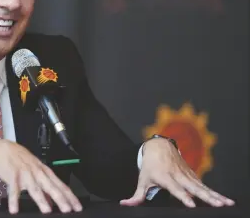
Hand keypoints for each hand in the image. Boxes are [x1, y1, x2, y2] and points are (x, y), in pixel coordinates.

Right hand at [0, 139, 82, 213]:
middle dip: (60, 198)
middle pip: (50, 186)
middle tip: (67, 209)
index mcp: (44, 171)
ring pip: (34, 187)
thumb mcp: (35, 171)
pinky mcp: (12, 175)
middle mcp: (37, 172)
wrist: (3, 149)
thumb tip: (52, 202)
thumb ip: (44, 187)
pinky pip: (13, 189)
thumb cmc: (20, 160)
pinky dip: (14, 199)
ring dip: (41, 199)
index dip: (69, 196)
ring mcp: (25, 173)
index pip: (60, 184)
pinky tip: (15, 209)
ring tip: (46, 210)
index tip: (77, 207)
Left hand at [120, 138, 234, 207]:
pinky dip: (215, 192)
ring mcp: (187, 174)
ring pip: (202, 186)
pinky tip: (224, 200)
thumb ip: (137, 195)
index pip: (175, 188)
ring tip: (227, 203)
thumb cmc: (150, 165)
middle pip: (194, 187)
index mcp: (165, 177)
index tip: (191, 203)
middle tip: (218, 204)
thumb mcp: (142, 179)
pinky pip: (204, 185)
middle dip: (206, 196)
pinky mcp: (192, 175)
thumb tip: (125, 204)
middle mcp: (178, 175)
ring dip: (215, 195)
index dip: (183, 196)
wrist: (159, 146)